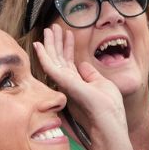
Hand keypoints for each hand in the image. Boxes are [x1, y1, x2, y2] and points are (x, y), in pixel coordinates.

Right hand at [34, 25, 128, 145]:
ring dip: (50, 44)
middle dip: (56, 42)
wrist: (109, 122)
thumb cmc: (109, 108)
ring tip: (49, 29)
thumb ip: (90, 74)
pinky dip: (43, 56)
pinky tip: (39, 45)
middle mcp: (69, 82)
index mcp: (78, 81)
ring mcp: (65, 83)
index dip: (67, 46)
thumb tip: (83, 65)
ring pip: (53, 60)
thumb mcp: (103, 84)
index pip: (69, 61)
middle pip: (59, 58)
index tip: (67, 32)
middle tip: (53, 27)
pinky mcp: (64, 84)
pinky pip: (50, 68)